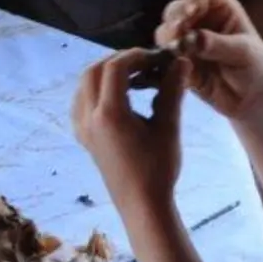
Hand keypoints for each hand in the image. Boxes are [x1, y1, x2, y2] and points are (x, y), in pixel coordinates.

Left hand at [72, 48, 191, 216]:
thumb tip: (181, 61)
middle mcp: (88, 117)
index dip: (136, 56)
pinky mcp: (83, 137)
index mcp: (109, 113)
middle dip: (119, 61)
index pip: (115, 67)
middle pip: (94, 71)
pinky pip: (80, 102)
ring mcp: (82, 128)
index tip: (157, 58)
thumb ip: (172, 91)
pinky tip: (115, 96)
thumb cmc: (158, 169)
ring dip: (105, 73)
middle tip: (145, 63)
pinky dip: (95, 89)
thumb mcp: (168, 128)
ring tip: (133, 77)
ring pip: (84, 85)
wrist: (141, 205)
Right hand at [155, 0, 262, 122]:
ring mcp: (186, 40)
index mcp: (220, 8)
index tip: (191, 10)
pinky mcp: (178, 61)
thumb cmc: (255, 67)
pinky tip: (175, 66)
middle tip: (178, 30)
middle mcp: (200, 20)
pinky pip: (164, 57)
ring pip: (165, 31)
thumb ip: (219, 44)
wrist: (250, 100)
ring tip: (176, 50)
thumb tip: (194, 38)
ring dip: (167, 38)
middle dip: (174, 18)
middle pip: (177, 8)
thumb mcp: (244, 53)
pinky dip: (165, 60)